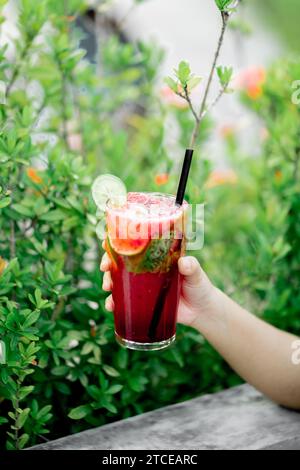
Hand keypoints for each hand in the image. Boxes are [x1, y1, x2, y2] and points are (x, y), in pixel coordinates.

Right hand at [100, 242, 215, 330]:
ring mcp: (142, 286)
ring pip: (118, 281)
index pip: (134, 244)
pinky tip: (110, 306)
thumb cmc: (200, 286)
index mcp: (156, 256)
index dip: (118, 242)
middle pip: (120, 262)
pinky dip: (114, 303)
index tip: (107, 242)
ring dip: (108, 282)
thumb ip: (192, 267)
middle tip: (105, 268)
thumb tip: (185, 263)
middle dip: (107, 263)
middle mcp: (145, 269)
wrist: (202, 311)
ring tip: (107, 287)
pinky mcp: (142, 303)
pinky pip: (123, 302)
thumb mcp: (196, 274)